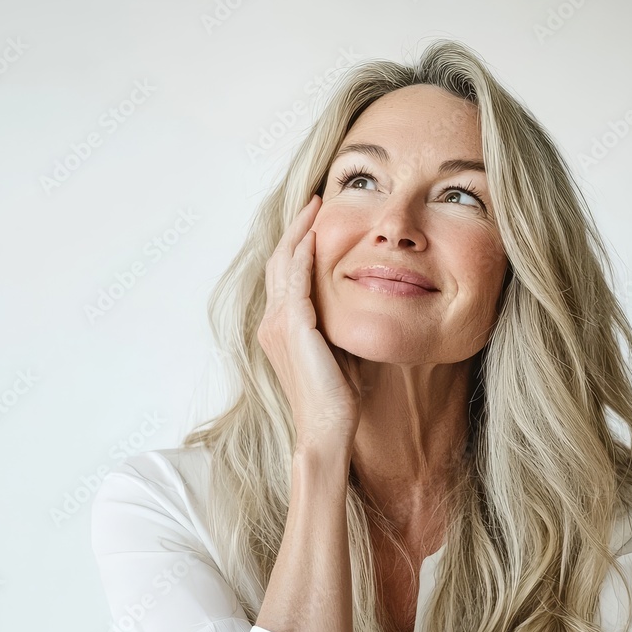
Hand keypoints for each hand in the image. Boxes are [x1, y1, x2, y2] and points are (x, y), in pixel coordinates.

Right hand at [257, 194, 361, 449]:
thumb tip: (360, 302)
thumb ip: (338, 324)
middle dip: (296, 227)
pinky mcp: (294, 327)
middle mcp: (271, 322)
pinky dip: (304, 254)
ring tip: (317, 206)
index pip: (285, 274)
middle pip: (279, 260)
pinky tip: (317, 235)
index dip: (298, 243)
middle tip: (316, 200)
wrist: (326, 430)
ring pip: (284, 263)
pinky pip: (296, 280)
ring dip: (300, 230)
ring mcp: (278, 324)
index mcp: (279, 328)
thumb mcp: (337, 351)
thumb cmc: (336, 398)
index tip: (316, 219)